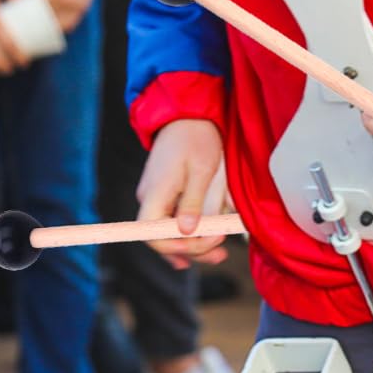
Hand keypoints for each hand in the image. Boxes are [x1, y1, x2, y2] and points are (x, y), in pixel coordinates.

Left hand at [6, 0, 110, 32]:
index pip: (35, 12)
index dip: (23, 15)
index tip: (14, 14)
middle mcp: (69, 2)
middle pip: (48, 23)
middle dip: (36, 25)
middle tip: (24, 22)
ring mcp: (79, 6)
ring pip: (62, 27)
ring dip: (50, 27)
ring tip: (37, 23)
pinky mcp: (85, 6)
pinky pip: (71, 22)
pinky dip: (60, 23)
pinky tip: (51, 18)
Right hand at [136, 119, 230, 268]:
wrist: (188, 118)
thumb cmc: (196, 138)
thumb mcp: (201, 170)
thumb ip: (193, 202)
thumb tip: (186, 231)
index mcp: (155, 192)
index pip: (151, 233)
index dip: (173, 246)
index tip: (200, 243)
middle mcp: (151, 200)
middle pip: (164, 239)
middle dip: (193, 249)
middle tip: (221, 250)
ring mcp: (158, 201)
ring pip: (172, 236)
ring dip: (195, 248)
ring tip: (220, 254)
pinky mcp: (168, 201)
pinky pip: (175, 227)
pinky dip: (190, 239)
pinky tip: (204, 249)